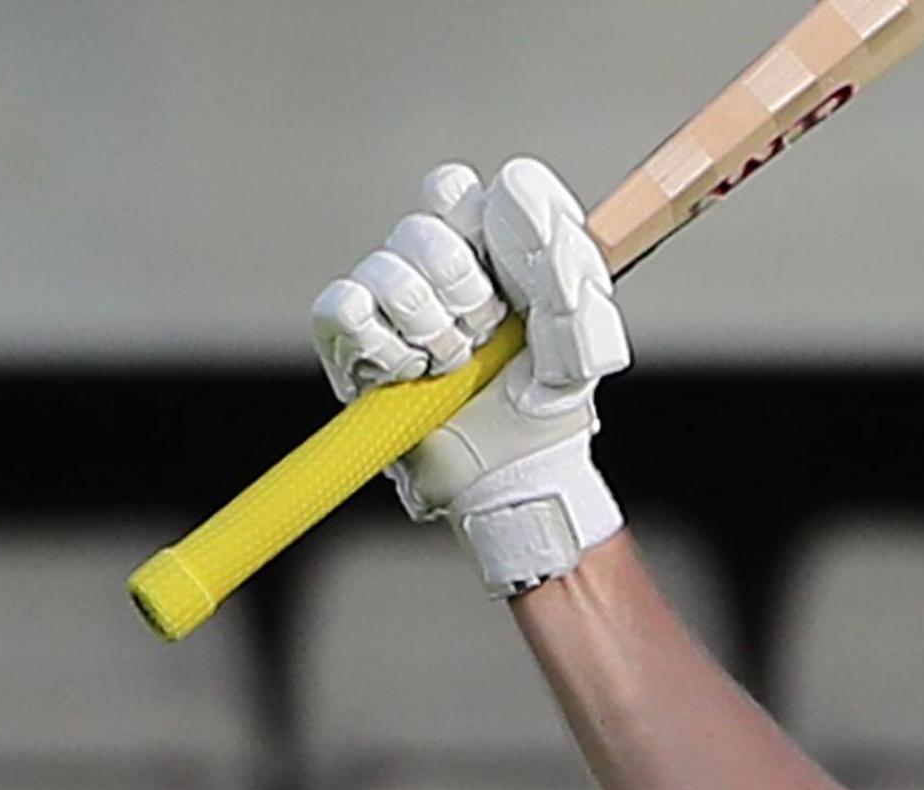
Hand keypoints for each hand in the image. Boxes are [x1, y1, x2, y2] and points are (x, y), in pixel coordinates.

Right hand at [310, 156, 632, 595]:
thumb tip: (513, 181)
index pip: (453, 189)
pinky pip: (342, 308)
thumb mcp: (581, 328)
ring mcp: (385, 306)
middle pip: (422, 226)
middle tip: (487, 335)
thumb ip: (560, 252)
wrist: (517, 473)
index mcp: (479, 247)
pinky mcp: (349, 348)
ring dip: (432, 327)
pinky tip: (410, 372)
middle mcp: (425, 268)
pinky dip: (384, 342)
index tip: (516, 281)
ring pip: (386, 269)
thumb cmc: (550, 400)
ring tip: (454, 365)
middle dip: (466, 290)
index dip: (480, 226)